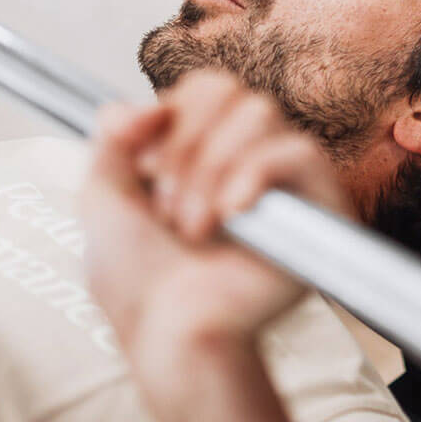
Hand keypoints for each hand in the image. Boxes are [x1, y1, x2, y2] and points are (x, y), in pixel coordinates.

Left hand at [81, 71, 353, 391]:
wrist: (168, 333)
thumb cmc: (138, 280)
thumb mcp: (103, 196)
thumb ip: (114, 137)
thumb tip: (141, 104)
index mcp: (204, 148)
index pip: (205, 88)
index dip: (171, 115)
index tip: (145, 168)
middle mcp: (248, 155)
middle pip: (228, 91)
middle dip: (184, 147)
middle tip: (166, 208)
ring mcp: (284, 179)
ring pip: (259, 114)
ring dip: (210, 172)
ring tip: (193, 228)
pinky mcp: (317, 205)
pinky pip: (297, 151)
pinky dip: (252, 177)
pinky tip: (230, 217)